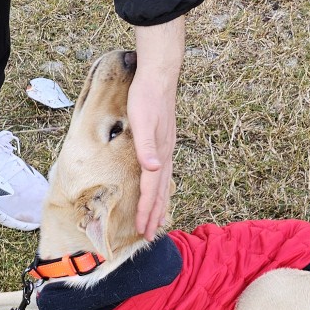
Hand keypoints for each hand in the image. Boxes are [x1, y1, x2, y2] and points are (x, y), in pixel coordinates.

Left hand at [128, 20, 185, 239]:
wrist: (159, 74)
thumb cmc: (146, 96)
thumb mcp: (143, 121)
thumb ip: (147, 146)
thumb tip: (154, 168)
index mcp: (159, 153)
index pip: (151, 190)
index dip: (147, 211)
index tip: (142, 230)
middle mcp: (165, 155)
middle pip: (160, 192)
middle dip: (154, 215)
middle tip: (149, 235)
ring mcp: (167, 149)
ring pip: (164, 184)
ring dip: (160, 204)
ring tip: (157, 220)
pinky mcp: (164, 142)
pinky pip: (164, 174)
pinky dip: (161, 188)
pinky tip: (159, 188)